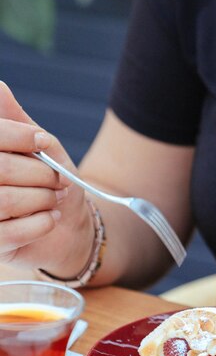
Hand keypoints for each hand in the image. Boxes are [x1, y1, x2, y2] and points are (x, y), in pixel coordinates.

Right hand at [0, 82, 93, 276]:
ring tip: (53, 199)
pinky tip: (50, 219)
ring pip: (5, 201)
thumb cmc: (51, 183)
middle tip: (58, 180)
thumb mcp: (41, 148)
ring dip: (41, 199)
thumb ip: (17, 122)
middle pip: (1, 169)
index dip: (19, 137)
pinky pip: (10, 233)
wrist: (69, 227)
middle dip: (39, 173)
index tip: (44, 143)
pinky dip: (40, 224)